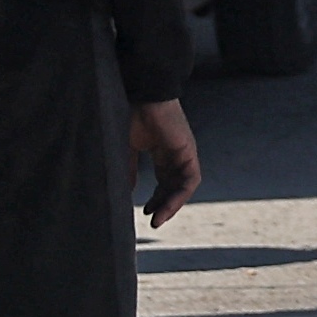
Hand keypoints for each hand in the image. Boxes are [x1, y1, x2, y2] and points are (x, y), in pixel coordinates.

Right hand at [129, 100, 200, 227]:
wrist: (143, 94)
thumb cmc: (133, 114)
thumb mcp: (127, 148)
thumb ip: (128, 170)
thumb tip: (125, 192)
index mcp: (162, 151)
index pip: (165, 181)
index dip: (157, 198)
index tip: (146, 212)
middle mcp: (176, 154)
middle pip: (175, 186)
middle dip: (164, 205)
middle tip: (153, 221)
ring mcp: (184, 152)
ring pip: (184, 186)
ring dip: (172, 204)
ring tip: (159, 219)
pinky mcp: (189, 151)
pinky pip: (191, 179)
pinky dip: (180, 195)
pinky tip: (166, 206)